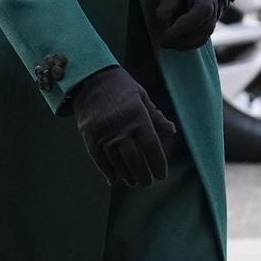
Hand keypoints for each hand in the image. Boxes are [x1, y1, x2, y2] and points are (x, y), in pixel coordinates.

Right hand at [65, 66, 177, 187]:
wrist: (90, 78)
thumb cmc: (121, 87)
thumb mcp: (142, 96)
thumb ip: (156, 116)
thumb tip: (172, 131)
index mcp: (137, 115)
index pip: (150, 146)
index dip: (157, 163)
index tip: (161, 176)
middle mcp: (120, 126)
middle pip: (133, 158)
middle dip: (142, 174)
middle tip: (148, 183)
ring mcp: (103, 131)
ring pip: (116, 161)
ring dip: (126, 174)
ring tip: (133, 181)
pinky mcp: (89, 135)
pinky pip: (98, 158)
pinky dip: (107, 170)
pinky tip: (115, 179)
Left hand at [151, 0, 225, 51]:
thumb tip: (161, 18)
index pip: (201, 12)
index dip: (184, 25)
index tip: (166, 34)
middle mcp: (214, 10)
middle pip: (201, 30)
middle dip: (180, 38)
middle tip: (161, 40)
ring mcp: (212, 21)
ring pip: (200, 39)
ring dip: (182, 44)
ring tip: (165, 42)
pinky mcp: (207, 29)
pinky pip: (199, 41)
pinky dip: (186, 45)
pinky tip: (172, 42)